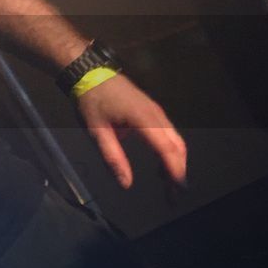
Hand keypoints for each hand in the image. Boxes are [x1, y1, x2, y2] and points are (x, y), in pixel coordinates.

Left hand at [76, 75, 186, 189]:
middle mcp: (155, 114)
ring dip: (175, 162)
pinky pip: (168, 134)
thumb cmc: (91, 100)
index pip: (166, 148)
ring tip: (169, 185)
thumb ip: (112, 157)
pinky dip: (170, 152)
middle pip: (177, 146)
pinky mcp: (152, 111)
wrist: (89, 72)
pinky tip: (161, 167)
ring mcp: (156, 111)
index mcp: (143, 118)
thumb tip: (125, 183)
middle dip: (178, 171)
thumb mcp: (96, 131)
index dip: (174, 169)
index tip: (178, 189)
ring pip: (175, 140)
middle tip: (174, 195)